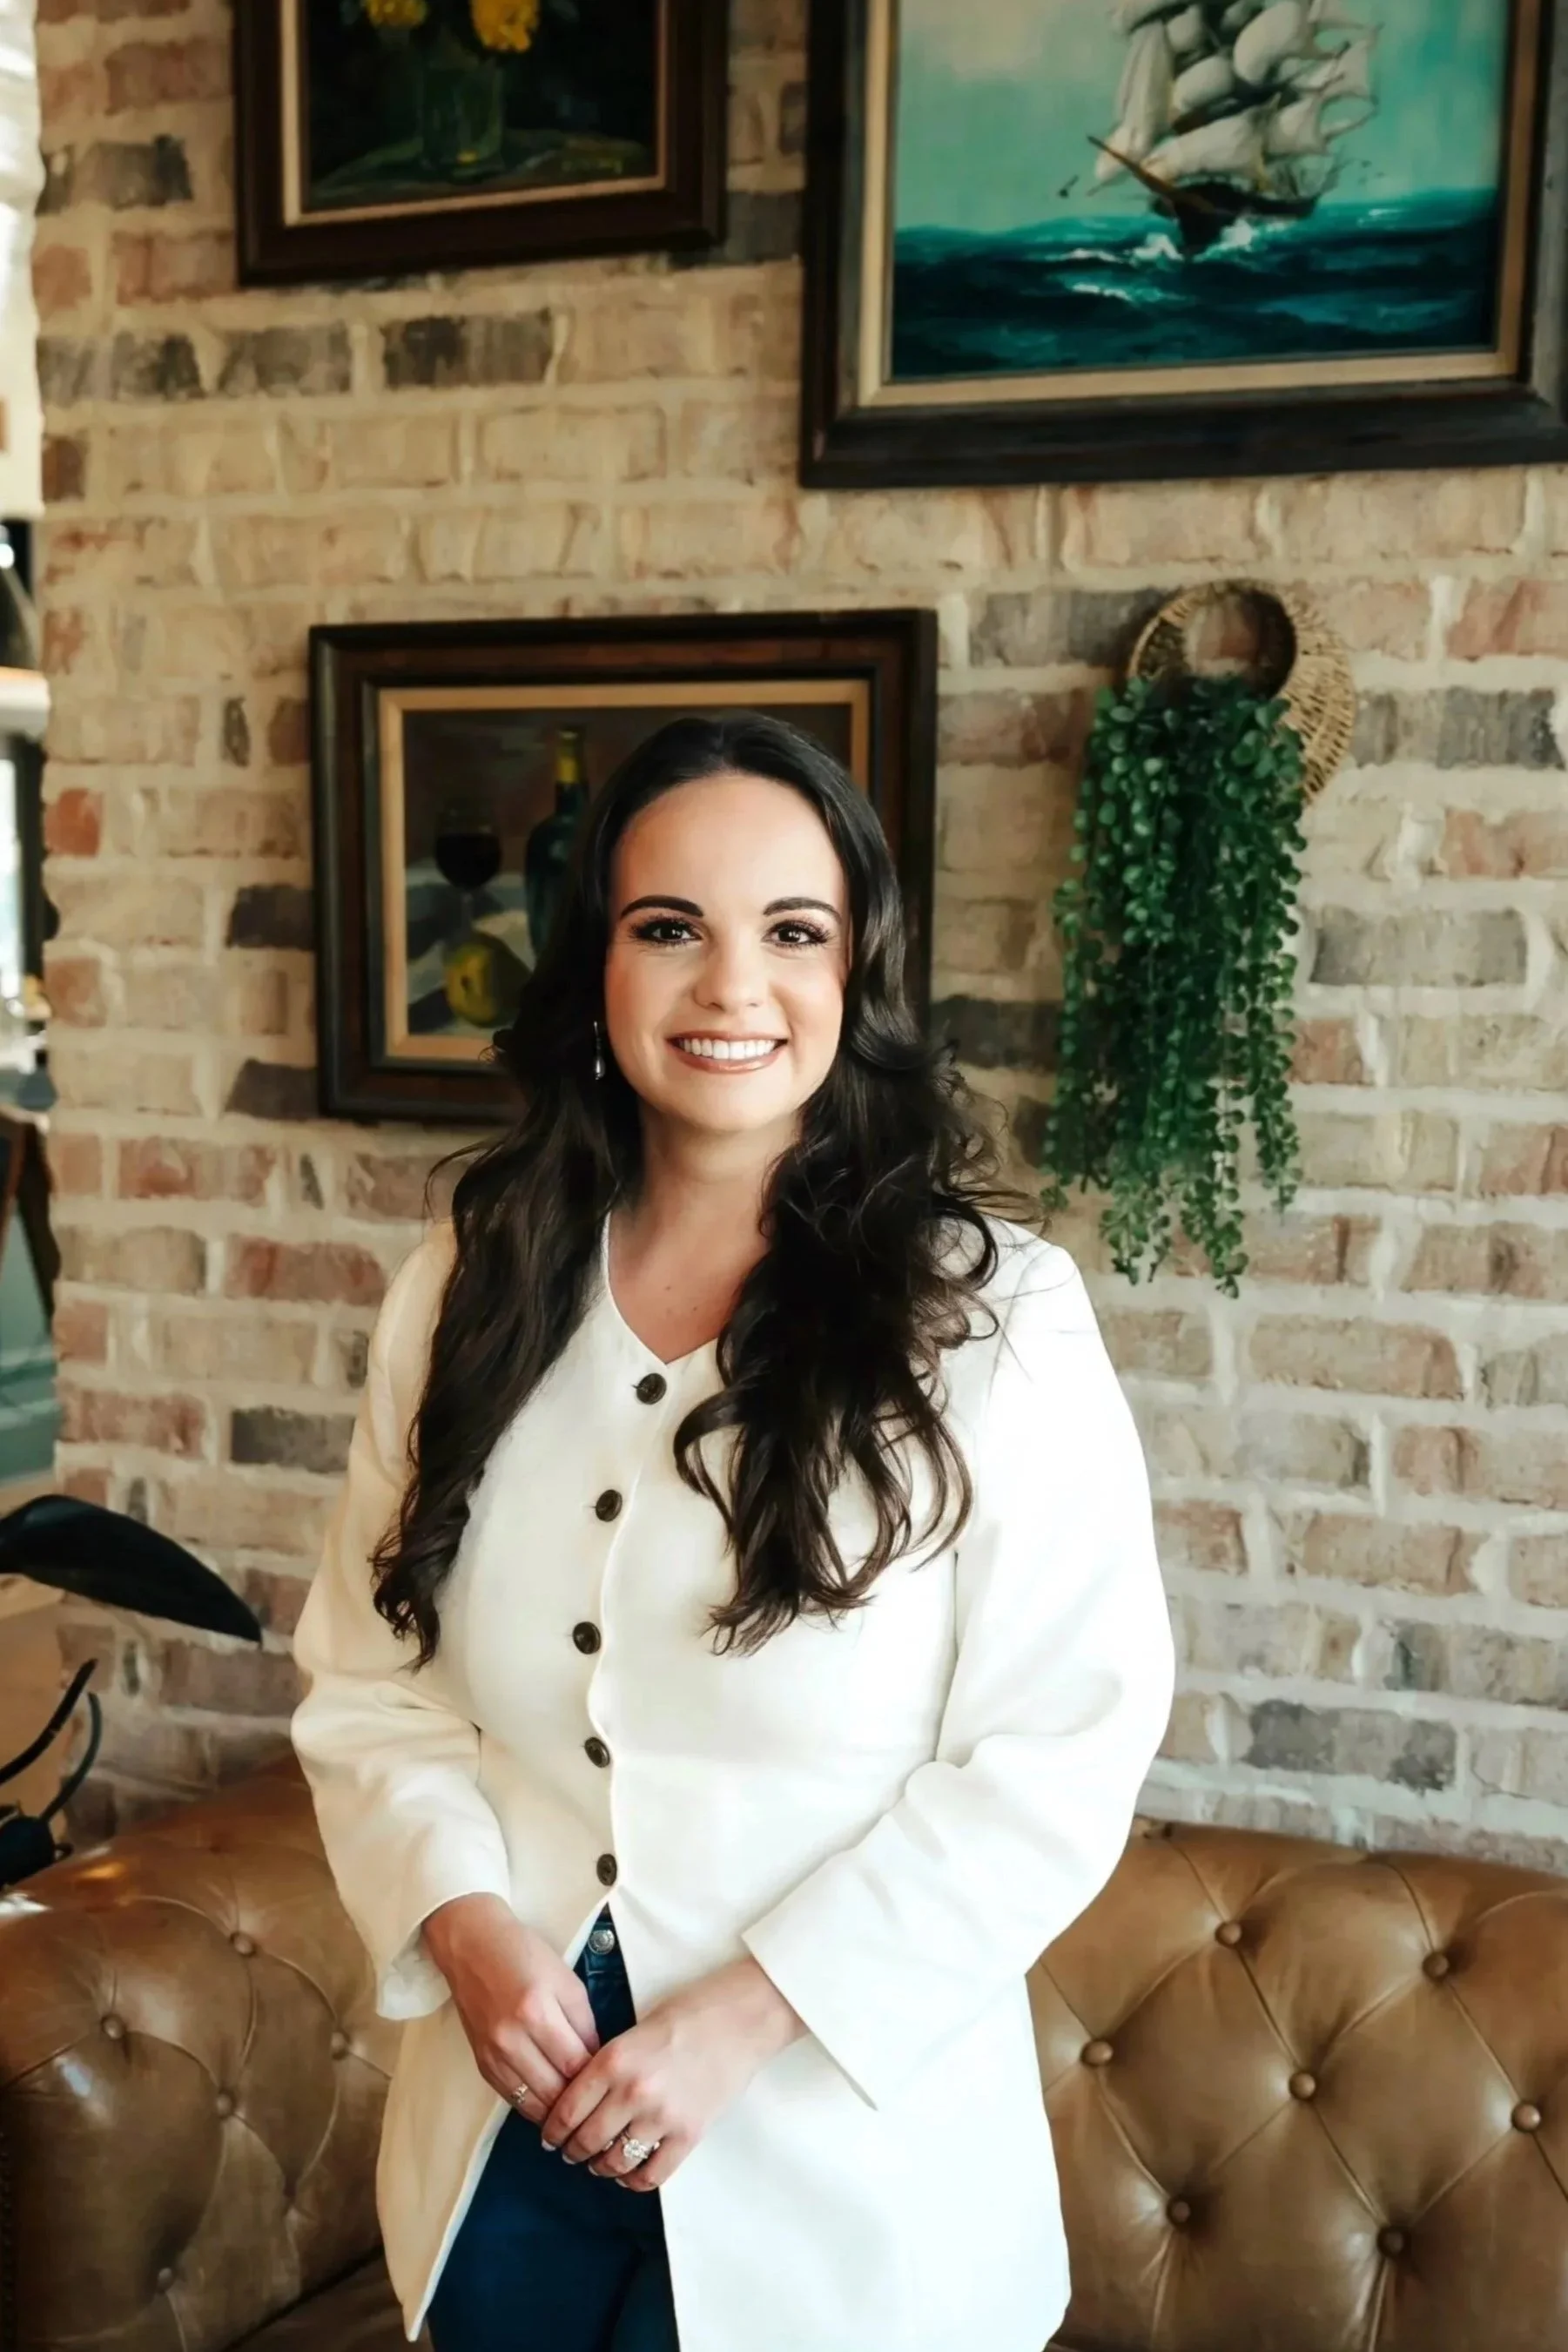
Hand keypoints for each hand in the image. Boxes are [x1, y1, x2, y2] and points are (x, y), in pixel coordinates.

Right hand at [422, 1893, 600, 2117]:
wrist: (472, 1947)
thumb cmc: (524, 1956)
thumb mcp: (566, 1981)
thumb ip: (584, 2024)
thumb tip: (594, 2062)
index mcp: (536, 2012)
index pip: (574, 2065)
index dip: (595, 2078)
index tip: (608, 2081)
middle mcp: (511, 2039)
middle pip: (554, 2092)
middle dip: (578, 2100)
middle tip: (596, 2098)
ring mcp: (492, 2055)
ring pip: (532, 2104)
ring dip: (556, 2110)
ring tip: (576, 2107)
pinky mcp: (481, 2064)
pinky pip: (512, 2100)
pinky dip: (534, 2105)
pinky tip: (550, 2101)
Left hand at [540, 1955, 803, 2191]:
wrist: (739, 2019)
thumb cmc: (687, 2014)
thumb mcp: (634, 2030)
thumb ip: (607, 2065)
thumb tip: (580, 2100)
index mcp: (614, 2060)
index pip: (567, 2109)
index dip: (553, 2130)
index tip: (550, 2137)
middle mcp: (633, 2091)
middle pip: (586, 2140)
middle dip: (573, 2151)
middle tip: (570, 2152)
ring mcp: (662, 2116)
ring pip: (614, 2161)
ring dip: (601, 2167)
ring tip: (599, 2163)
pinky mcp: (689, 2134)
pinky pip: (652, 2174)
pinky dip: (635, 2180)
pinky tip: (629, 2173)